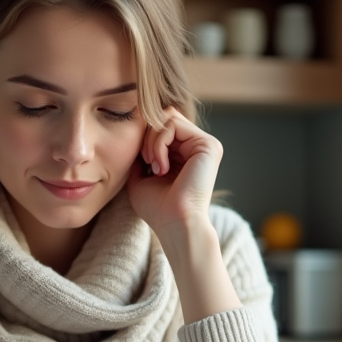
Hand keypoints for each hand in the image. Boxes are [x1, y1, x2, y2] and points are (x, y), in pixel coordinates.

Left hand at [127, 106, 223, 236]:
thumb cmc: (158, 208)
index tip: (141, 162)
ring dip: (152, 142)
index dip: (144, 137)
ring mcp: (205, 144)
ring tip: (153, 166)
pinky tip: (161, 167)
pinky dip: (159, 144)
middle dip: (147, 136)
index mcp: (186, 153)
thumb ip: (139, 155)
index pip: (162, 126)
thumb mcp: (140, 177)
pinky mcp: (208, 145)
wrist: (174, 224)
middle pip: (164, 117)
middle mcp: (198, 146)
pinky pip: (173, 125)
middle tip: (145, 162)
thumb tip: (133, 134)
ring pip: (167, 119)